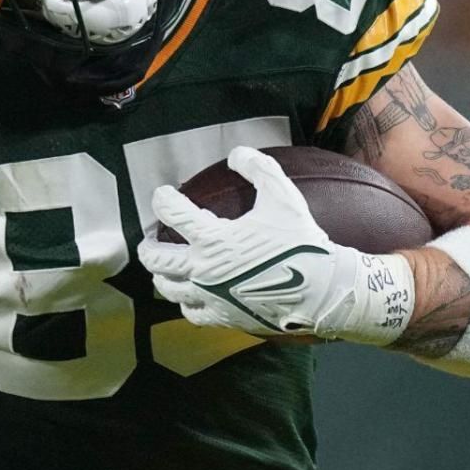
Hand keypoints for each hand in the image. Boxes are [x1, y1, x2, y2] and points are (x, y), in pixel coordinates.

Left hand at [136, 147, 413, 343]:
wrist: (321, 291)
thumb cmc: (300, 242)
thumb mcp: (283, 197)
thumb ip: (259, 168)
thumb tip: (236, 153)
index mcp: (212, 239)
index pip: (172, 214)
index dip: (163, 200)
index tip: (163, 195)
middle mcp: (203, 270)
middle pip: (157, 259)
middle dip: (148, 248)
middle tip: (149, 240)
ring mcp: (210, 297)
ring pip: (168, 288)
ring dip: (161, 276)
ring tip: (162, 269)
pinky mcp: (223, 316)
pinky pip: (191, 313)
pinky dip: (184, 303)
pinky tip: (188, 297)